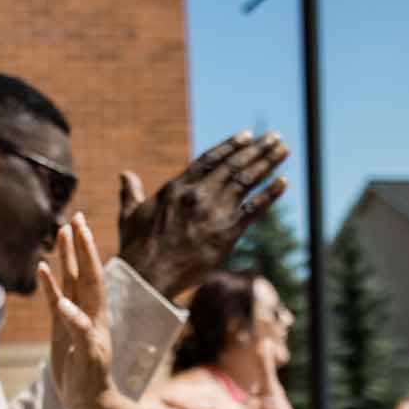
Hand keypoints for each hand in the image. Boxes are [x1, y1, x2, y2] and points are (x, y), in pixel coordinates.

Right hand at [40, 215, 116, 408]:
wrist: (88, 399)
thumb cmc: (92, 378)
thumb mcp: (88, 355)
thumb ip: (78, 329)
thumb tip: (65, 305)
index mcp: (97, 314)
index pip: (93, 276)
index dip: (87, 252)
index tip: (81, 228)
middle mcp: (87, 310)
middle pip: (82, 271)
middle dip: (79, 245)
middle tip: (76, 218)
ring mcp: (73, 317)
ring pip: (69, 280)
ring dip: (66, 258)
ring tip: (61, 233)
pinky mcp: (60, 328)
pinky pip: (53, 300)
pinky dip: (49, 283)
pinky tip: (43, 268)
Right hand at [117, 130, 289, 296]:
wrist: (148, 274)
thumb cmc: (136, 247)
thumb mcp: (131, 214)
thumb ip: (132, 193)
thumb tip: (125, 175)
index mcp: (178, 187)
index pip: (210, 159)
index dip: (230, 146)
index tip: (246, 135)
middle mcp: (199, 193)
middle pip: (234, 165)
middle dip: (256, 149)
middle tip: (274, 137)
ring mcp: (214, 211)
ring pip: (246, 180)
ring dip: (267, 162)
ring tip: (283, 149)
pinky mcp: (227, 233)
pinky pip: (253, 209)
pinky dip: (270, 194)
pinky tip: (283, 182)